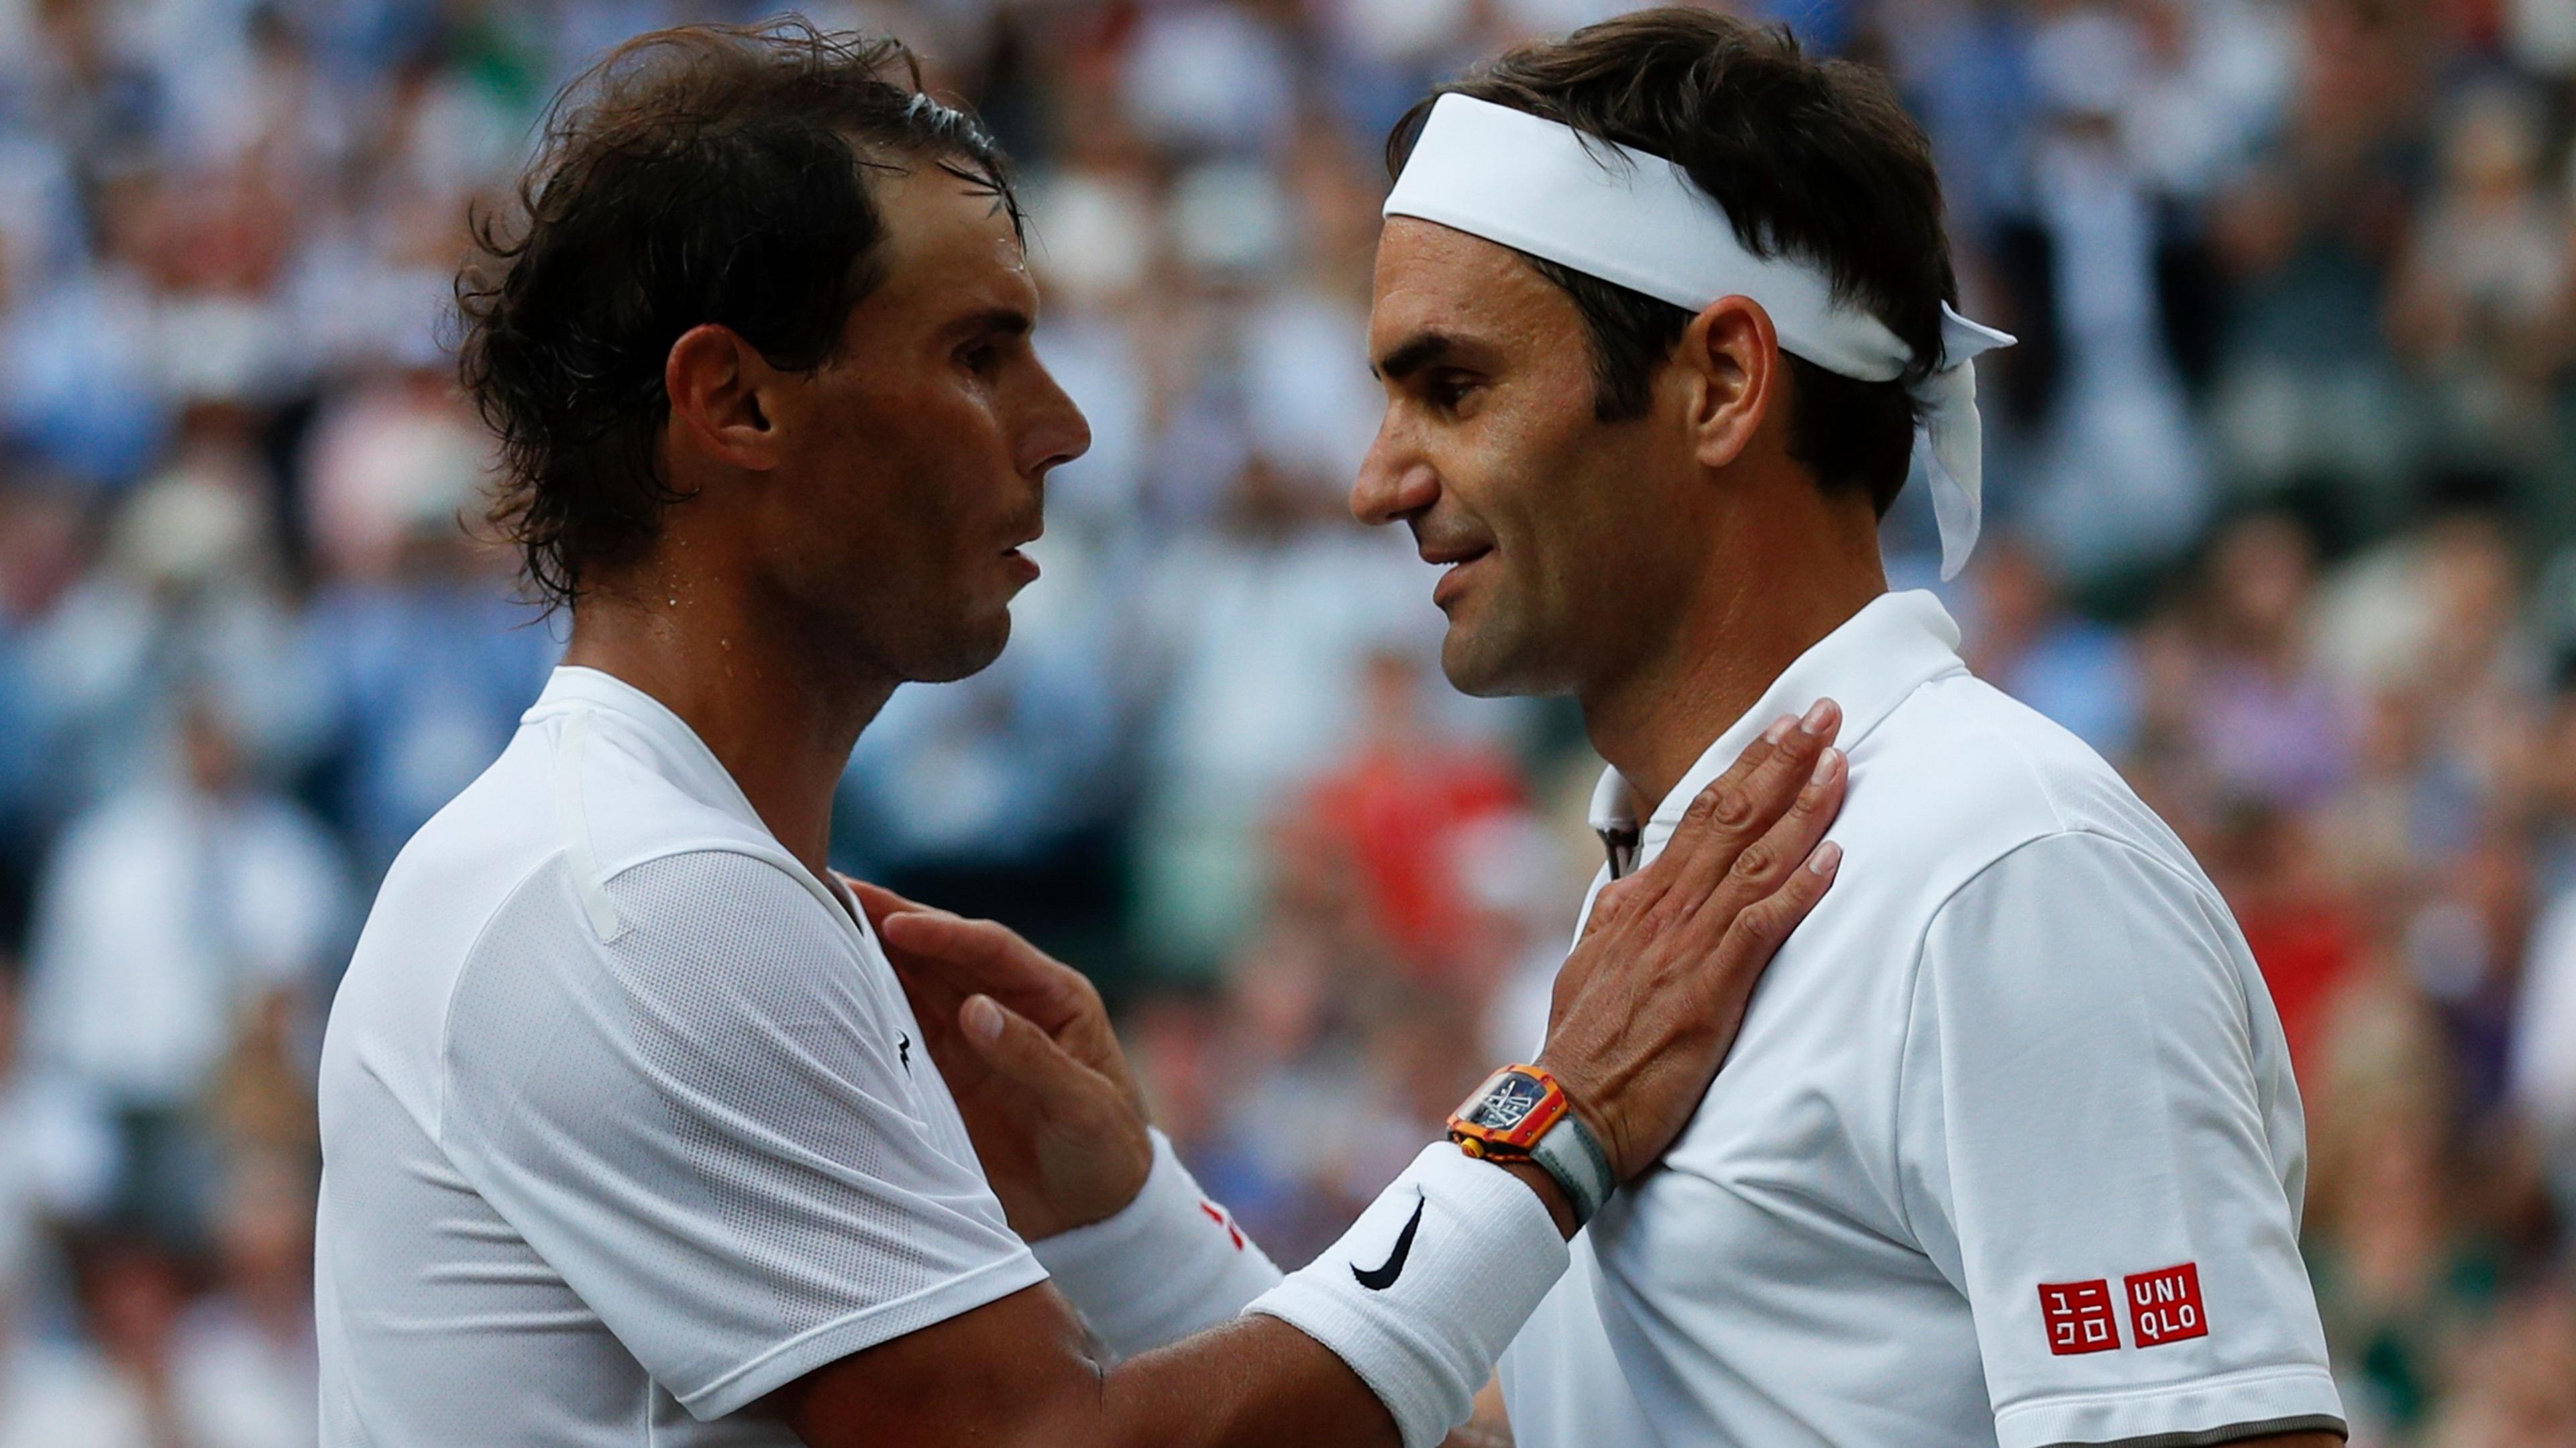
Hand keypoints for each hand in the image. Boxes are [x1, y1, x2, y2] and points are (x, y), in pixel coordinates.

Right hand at [845, 878, 1153, 1240]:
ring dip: (869, 958)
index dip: (942, 932)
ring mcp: (969, 1040)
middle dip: (890, 923)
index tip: (894, 923)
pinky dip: (865, 1013)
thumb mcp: (1084, 1104)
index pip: (992, 949)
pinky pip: (899, 1033)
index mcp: (1053, 997)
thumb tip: (975, 1010)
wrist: (1094, 1215)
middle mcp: (1006, 1005)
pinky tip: (826, 994)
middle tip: (831, 891)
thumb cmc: (1106, 1150)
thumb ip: (1033, 1057)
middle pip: (942, 954)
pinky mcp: (942, 1076)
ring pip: (913, 985)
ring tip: (815, 926)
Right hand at [1540, 701, 1847, 1182]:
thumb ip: (1616, 919)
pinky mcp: (1707, 990)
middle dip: (1782, 761)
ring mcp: (1685, 947)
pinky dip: (1799, 889)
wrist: (1565, 1107)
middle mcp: (1663, 911)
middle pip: (1732, 819)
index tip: (1783, 728)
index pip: (1701, 815)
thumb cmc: (1583, 1046)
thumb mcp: (1589, 964)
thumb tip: (1632, 887)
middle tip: (1825, 712)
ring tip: (1839, 763)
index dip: (1748, 767)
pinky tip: (1834, 859)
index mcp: (1638, 901)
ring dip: (1801, 809)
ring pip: (1753, 861)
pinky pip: (1759, 927)